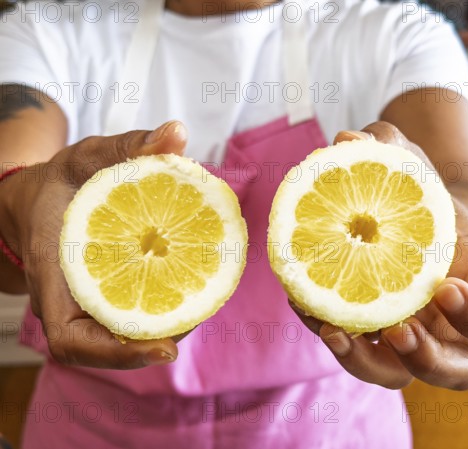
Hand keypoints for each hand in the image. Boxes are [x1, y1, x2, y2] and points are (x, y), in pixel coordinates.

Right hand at [15, 121, 187, 368]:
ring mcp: (85, 303)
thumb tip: (177, 133)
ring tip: (205, 298)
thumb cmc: (59, 182)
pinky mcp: (105, 295)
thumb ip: (128, 146)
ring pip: (123, 333)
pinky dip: (162, 306)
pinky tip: (193, 284)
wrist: (34, 201)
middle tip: (203, 310)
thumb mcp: (86, 157)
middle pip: (108, 346)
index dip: (115, 354)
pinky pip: (131, 312)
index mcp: (53, 275)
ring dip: (165, 325)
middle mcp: (68, 301)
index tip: (164, 349)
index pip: (73, 339)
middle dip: (156, 340)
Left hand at [291, 121, 467, 389]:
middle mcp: (449, 326)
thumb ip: (390, 148)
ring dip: (365, 362)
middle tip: (397, 327)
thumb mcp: (410, 165)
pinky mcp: (367, 334)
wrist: (400, 210)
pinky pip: (352, 349)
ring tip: (333, 327)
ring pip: (397, 375)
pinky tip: (300, 298)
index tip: (446, 288)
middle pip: (458, 372)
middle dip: (428, 359)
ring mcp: (408, 336)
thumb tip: (346, 139)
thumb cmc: (418, 191)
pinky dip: (326, 332)